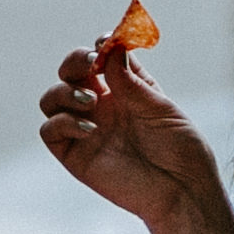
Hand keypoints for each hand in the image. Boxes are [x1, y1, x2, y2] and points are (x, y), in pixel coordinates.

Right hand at [37, 40, 222, 233]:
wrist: (182, 192)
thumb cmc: (180, 150)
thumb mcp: (161, 108)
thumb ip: (132, 82)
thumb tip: (111, 47)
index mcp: (124, 90)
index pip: (100, 58)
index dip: (100, 46)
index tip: (106, 42)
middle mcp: (100, 106)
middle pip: (70, 72)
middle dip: (75, 61)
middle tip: (91, 64)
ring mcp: (85, 129)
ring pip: (52, 98)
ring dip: (64, 91)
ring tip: (91, 101)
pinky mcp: (74, 156)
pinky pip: (50, 131)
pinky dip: (62, 122)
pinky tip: (90, 129)